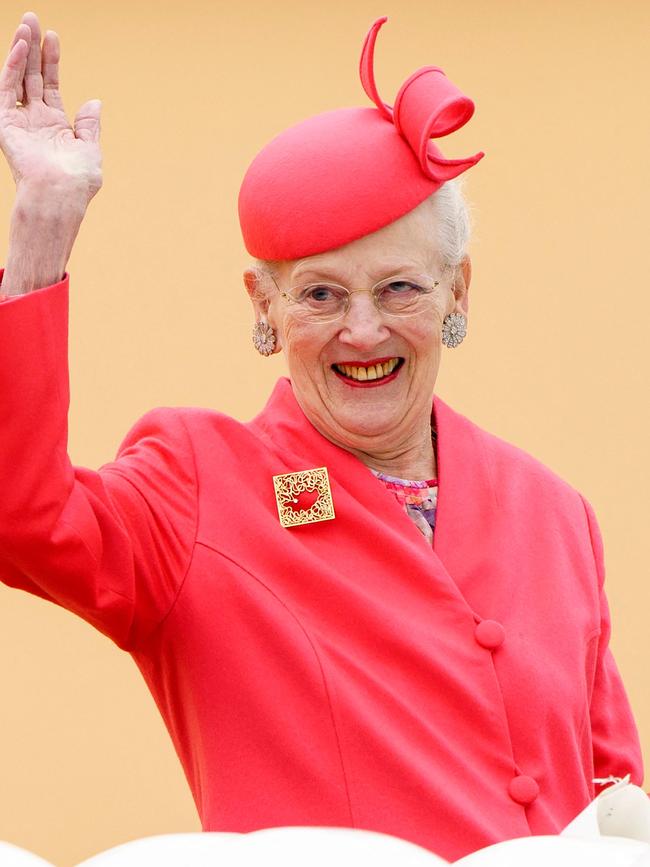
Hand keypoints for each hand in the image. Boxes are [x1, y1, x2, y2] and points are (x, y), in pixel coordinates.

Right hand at [0, 11, 101, 203]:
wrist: (60, 195)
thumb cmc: (78, 181)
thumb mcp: (90, 149)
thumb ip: (89, 125)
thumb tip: (94, 102)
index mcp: (55, 127)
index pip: (51, 86)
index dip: (52, 62)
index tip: (54, 38)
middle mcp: (35, 121)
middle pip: (32, 76)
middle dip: (33, 48)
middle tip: (33, 19)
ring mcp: (20, 121)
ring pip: (17, 78)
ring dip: (21, 50)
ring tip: (26, 24)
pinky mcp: (6, 124)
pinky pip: (6, 89)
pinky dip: (12, 67)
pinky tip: (21, 47)